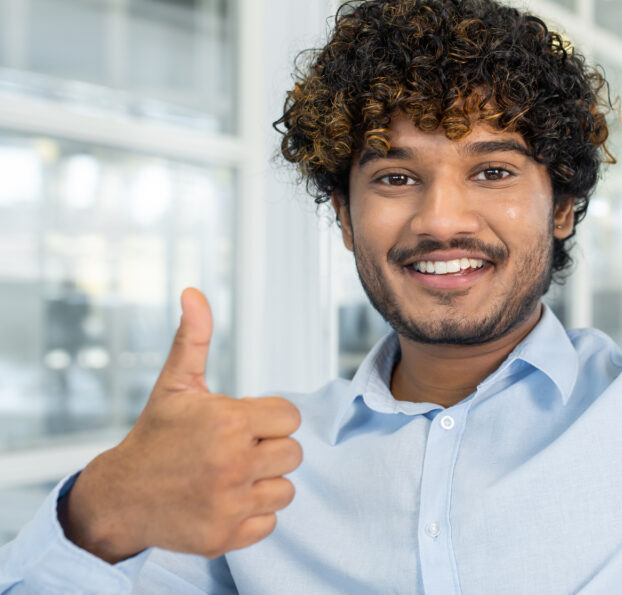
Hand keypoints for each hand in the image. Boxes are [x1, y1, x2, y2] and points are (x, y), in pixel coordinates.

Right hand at [59, 288, 302, 561]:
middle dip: (268, 451)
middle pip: (293, 454)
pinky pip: (269, 523)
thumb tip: (193, 292)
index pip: (290, 418)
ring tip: (229, 477)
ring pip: (285, 490)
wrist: (119, 496)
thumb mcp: (175, 384)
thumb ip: (194, 338)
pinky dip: (251, 516)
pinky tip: (224, 503)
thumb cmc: (155, 436)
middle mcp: (233, 463)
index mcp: (229, 422)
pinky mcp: (225, 536)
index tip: (241, 425)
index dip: (268, 420)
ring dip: (264, 484)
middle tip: (234, 452)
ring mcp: (229, 503)